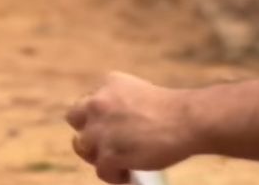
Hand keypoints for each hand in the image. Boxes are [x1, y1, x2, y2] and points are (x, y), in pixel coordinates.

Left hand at [67, 72, 196, 182]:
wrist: (184, 120)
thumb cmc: (168, 109)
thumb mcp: (135, 91)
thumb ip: (115, 102)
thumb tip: (107, 126)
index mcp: (107, 83)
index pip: (87, 100)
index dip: (95, 116)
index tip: (109, 127)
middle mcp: (98, 102)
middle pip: (74, 118)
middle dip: (87, 129)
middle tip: (104, 144)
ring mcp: (100, 129)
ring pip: (83, 146)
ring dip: (99, 155)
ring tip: (120, 161)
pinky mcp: (108, 153)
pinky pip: (101, 170)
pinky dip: (114, 175)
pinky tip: (129, 172)